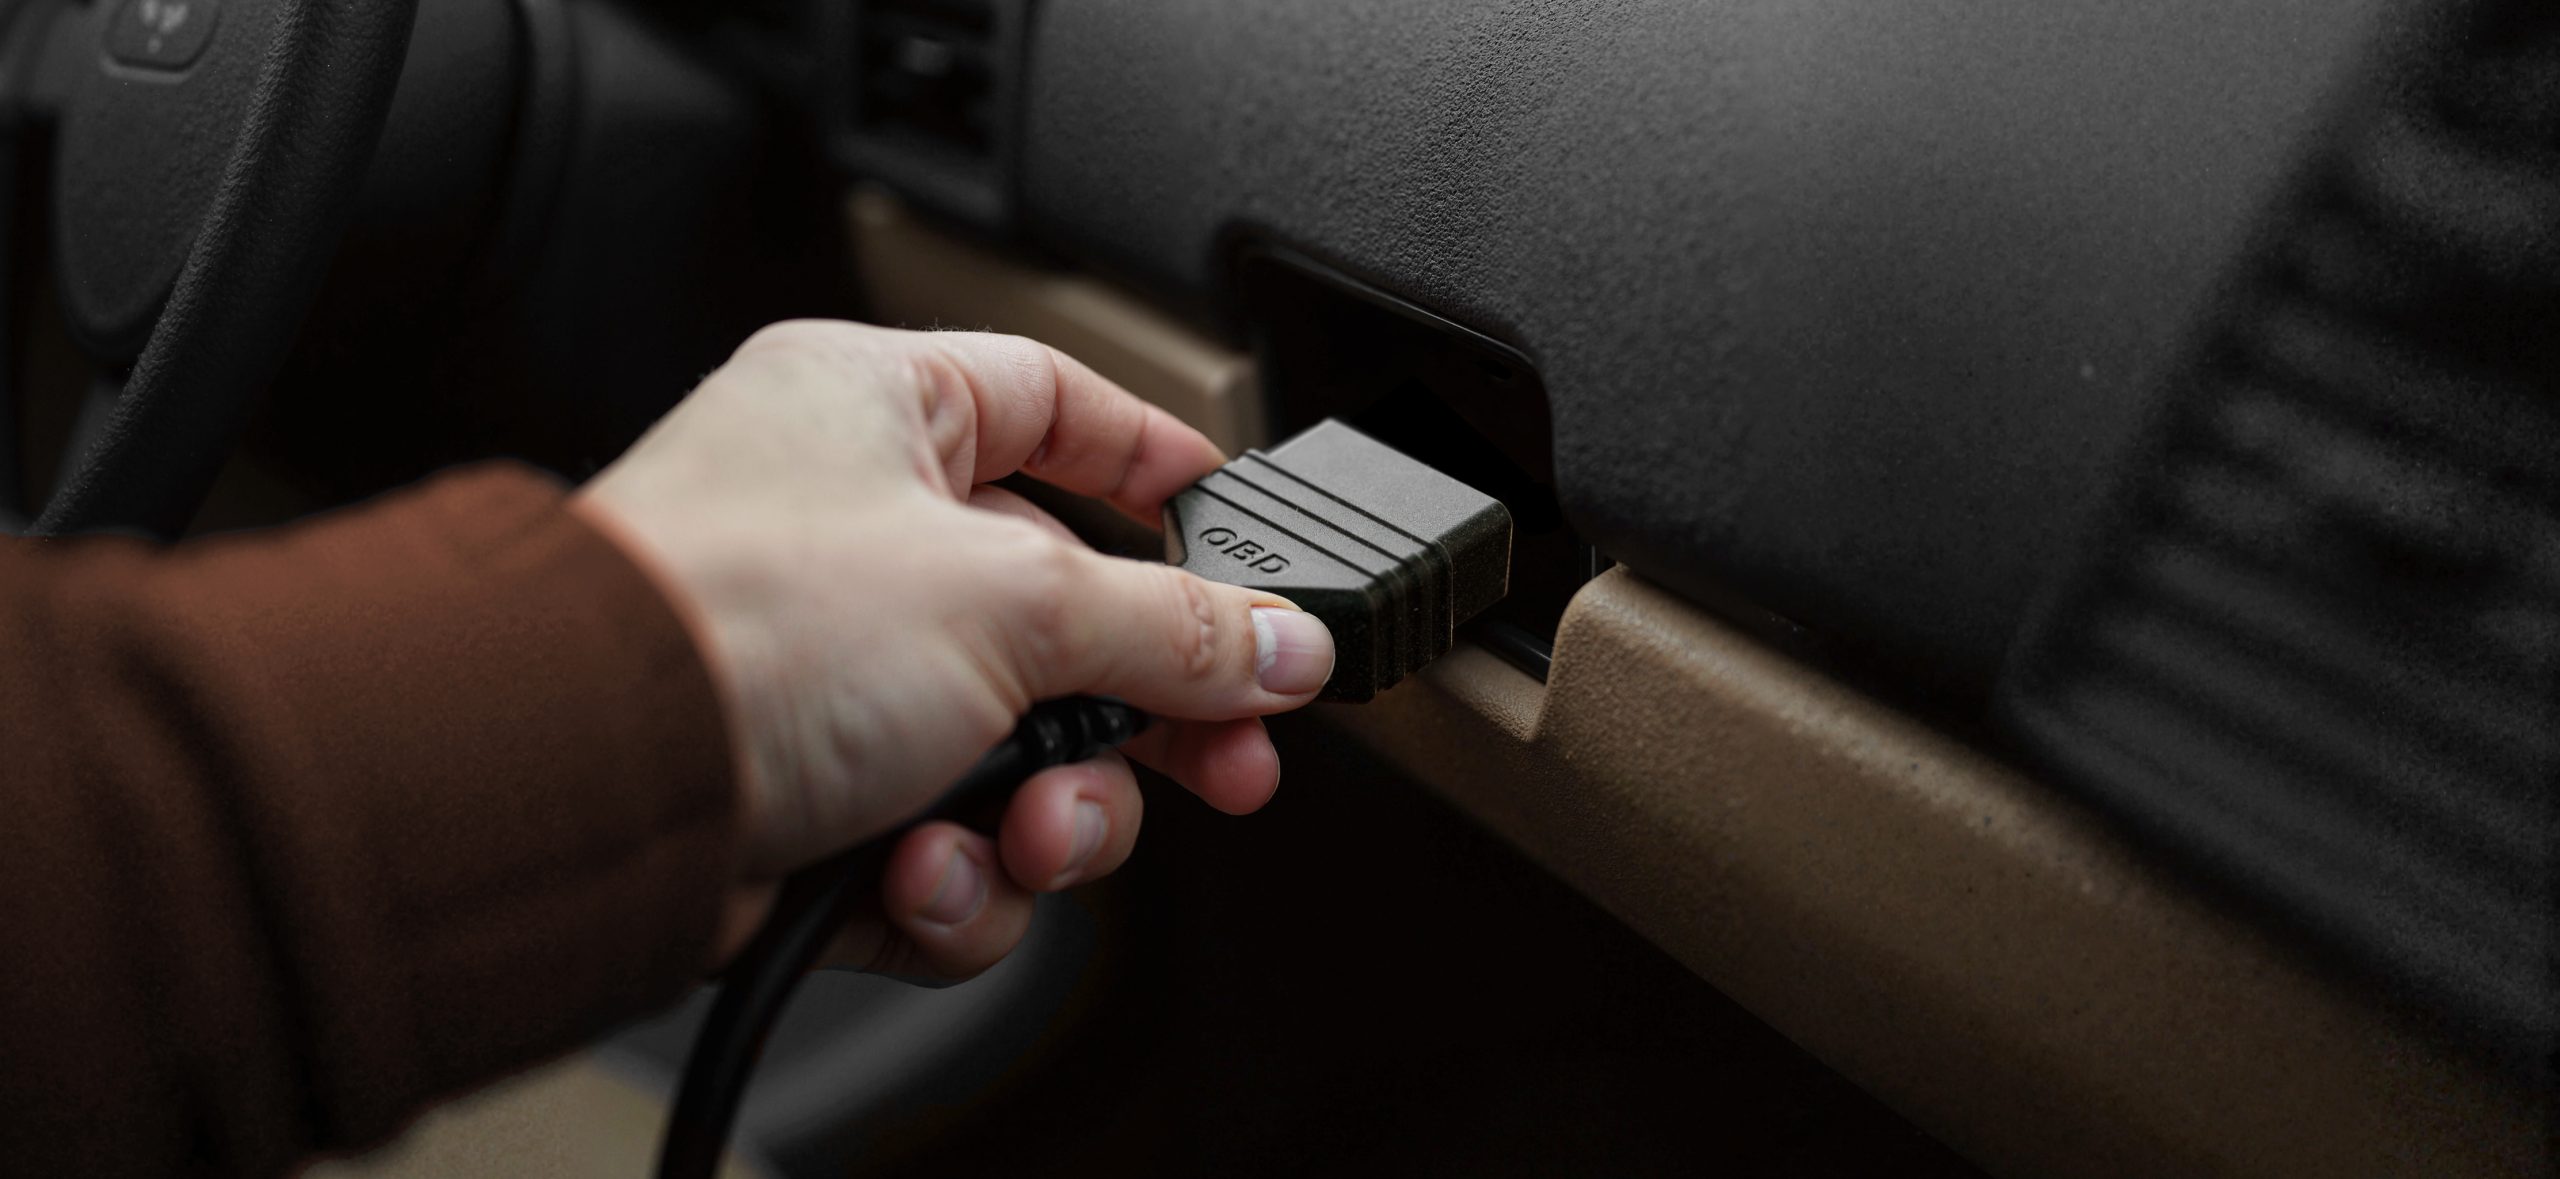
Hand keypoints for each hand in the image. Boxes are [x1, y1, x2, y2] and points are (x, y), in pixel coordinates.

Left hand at [571, 321, 1333, 977]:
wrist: (589, 795)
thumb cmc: (732, 622)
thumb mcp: (1011, 598)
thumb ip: (1175, 627)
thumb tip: (1285, 644)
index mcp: (880, 413)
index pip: (1056, 407)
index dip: (1156, 472)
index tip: (1239, 546)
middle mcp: (851, 534)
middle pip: (1065, 621)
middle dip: (1145, 712)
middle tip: (1227, 762)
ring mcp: (828, 676)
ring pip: (1017, 756)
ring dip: (1048, 818)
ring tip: (1029, 836)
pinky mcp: (809, 802)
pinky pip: (942, 843)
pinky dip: (951, 880)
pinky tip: (925, 878)